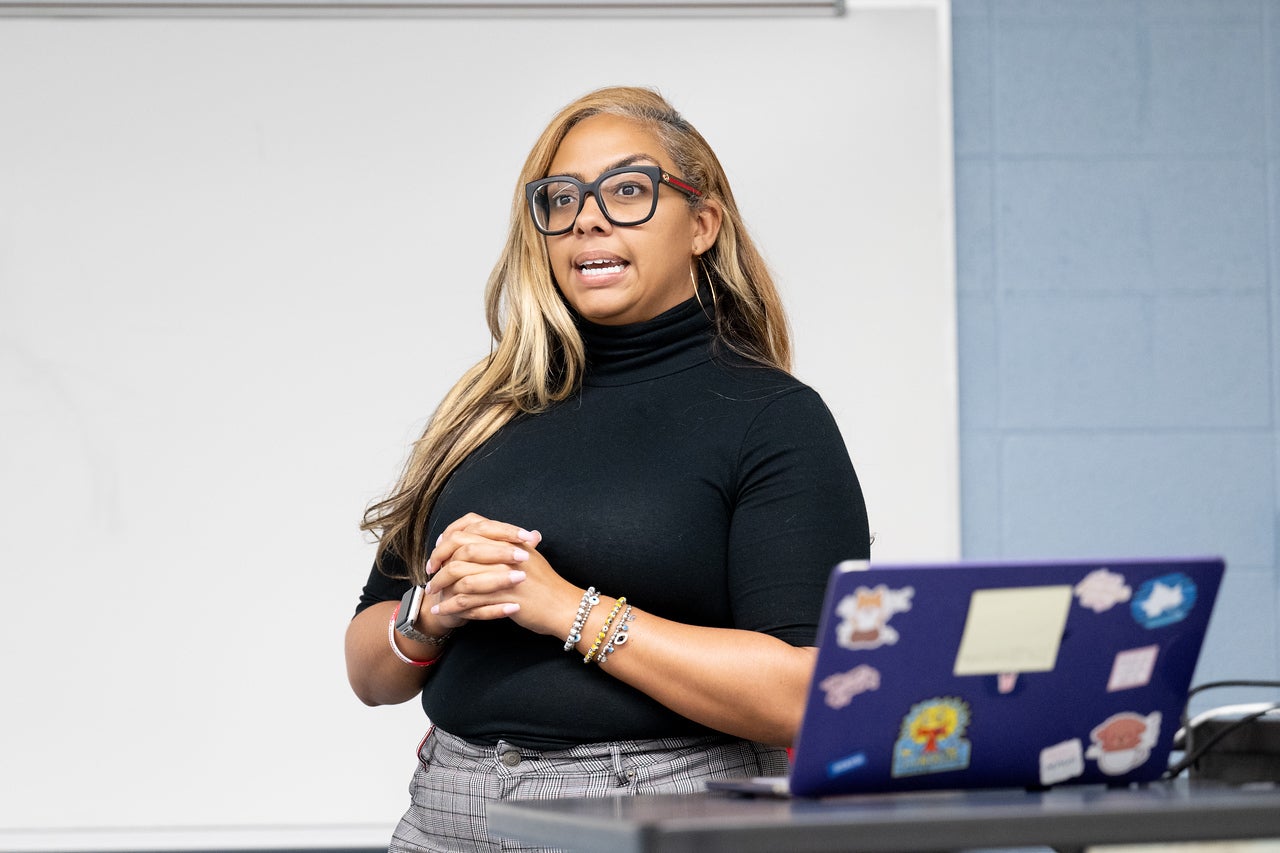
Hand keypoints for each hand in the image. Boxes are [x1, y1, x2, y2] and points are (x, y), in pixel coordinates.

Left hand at [426, 512, 580, 637]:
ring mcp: (502, 574)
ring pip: (459, 575)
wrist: (564, 607)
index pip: (471, 527)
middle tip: (429, 572)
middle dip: (439, 560)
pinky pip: (467, 600)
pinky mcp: (501, 597)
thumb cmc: (547, 584)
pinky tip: (442, 611)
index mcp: (509, 540)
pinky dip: (451, 605)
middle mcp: (504, 553)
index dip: (450, 537)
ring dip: (441, 585)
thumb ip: (510, 545)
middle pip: (460, 548)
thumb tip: (490, 537)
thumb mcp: (530, 556)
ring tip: (433, 594)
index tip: (439, 549)